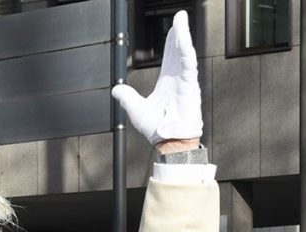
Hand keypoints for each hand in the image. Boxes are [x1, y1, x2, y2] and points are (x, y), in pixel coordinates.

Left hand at [111, 11, 201, 147]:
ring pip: (184, 52)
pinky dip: (185, 48)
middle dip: (178, 33)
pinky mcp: (189, 84)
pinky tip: (182, 35)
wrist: (169, 141)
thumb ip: (127, 97)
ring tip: (180, 19)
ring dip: (182, 34)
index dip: (170, 42)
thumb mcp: (136, 110)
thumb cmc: (158, 128)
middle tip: (179, 17)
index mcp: (168, 82)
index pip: (170, 56)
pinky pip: (187, 62)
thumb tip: (116, 89)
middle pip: (177, 50)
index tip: (172, 29)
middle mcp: (177, 78)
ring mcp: (184, 80)